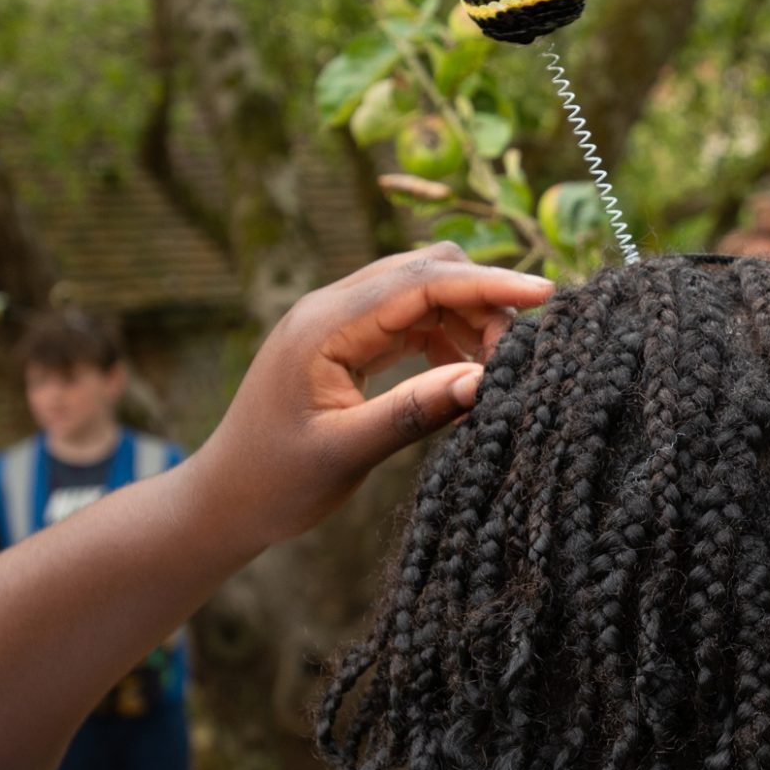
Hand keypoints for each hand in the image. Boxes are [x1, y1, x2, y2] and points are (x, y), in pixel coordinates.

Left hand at [203, 245, 554, 547]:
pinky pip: (408, 319)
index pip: (420, 282)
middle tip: (522, 353)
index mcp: (325, 325)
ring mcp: (337, 322)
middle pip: (425, 270)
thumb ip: (413, 412)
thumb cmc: (275, 482)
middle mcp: (331, 309)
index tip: (546, 295)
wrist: (223, 499)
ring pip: (421, 291)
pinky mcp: (345, 342)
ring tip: (500, 369)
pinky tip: (466, 372)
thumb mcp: (346, 453)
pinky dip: (446, 335)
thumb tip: (484, 380)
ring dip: (468, 317)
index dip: (488, 284)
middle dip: (484, 297)